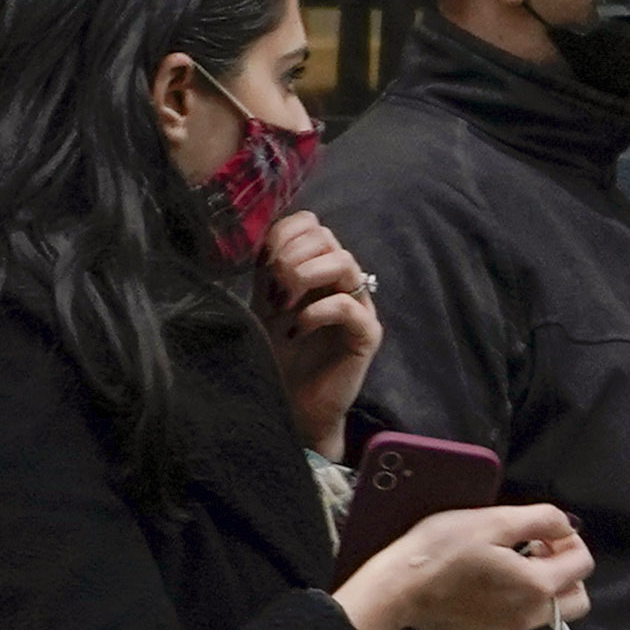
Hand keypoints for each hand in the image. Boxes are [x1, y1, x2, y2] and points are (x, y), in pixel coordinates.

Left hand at [258, 214, 377, 455]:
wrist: (291, 405)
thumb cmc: (278, 356)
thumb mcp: (264, 306)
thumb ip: (267, 273)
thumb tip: (262, 239)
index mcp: (316, 268)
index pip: (310, 224)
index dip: (284, 235)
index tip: (263, 263)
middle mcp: (341, 281)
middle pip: (326, 238)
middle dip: (291, 257)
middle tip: (273, 289)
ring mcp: (358, 305)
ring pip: (343, 262)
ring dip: (305, 277)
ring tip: (283, 305)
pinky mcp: (366, 334)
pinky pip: (347, 306)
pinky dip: (316, 312)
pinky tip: (296, 330)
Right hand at [336, 500, 586, 629]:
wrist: (396, 591)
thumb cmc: (441, 551)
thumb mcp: (493, 520)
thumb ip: (542, 519)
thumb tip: (566, 526)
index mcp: (538, 585)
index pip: (583, 562)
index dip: (568, 540)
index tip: (539, 532)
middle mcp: (531, 615)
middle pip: (578, 598)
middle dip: (565, 571)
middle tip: (534, 551)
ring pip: (549, 610)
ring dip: (541, 587)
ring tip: (508, 566)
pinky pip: (519, 619)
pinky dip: (515, 601)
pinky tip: (486, 585)